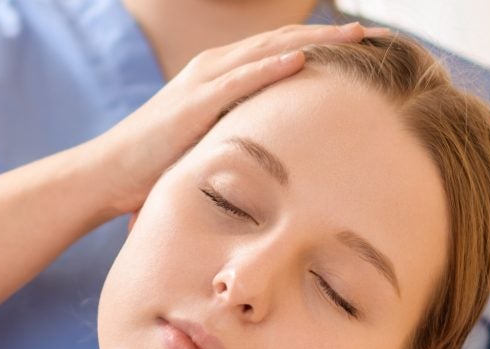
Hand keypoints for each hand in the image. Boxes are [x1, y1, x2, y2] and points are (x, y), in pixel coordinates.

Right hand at [70, 21, 379, 215]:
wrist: (108, 173)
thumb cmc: (158, 165)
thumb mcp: (213, 144)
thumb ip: (244, 137)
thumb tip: (283, 156)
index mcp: (223, 74)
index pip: (285, 50)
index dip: (329, 45)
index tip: (371, 49)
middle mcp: (215, 67)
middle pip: (286, 40)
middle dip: (334, 36)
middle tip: (381, 35)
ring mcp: (204, 80)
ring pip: (269, 50)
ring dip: (315, 41)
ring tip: (357, 36)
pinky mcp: (194, 102)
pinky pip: (240, 78)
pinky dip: (272, 66)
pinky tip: (303, 59)